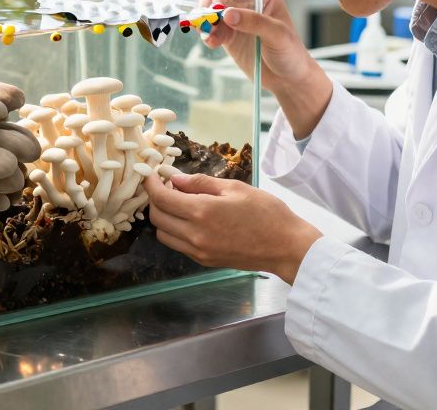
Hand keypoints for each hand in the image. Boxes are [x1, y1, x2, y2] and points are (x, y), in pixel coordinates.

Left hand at [143, 172, 322, 283]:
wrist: (285, 246)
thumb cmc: (266, 213)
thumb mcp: (235, 188)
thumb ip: (201, 183)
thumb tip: (176, 179)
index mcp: (202, 212)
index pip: (161, 198)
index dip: (151, 185)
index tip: (151, 176)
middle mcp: (195, 235)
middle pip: (157, 218)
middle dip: (156, 200)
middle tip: (166, 187)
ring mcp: (199, 251)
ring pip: (164, 235)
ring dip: (164, 218)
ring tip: (178, 203)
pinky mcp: (205, 261)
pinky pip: (179, 245)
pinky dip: (176, 231)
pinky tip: (190, 219)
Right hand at [200, 0, 332, 137]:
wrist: (287, 78)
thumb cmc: (290, 52)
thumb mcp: (277, 35)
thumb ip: (254, 22)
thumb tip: (227, 14)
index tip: (216, 6)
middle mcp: (246, 0)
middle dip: (207, 3)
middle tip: (205, 19)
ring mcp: (234, 17)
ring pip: (209, 10)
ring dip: (205, 21)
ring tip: (209, 37)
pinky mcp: (227, 34)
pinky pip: (210, 29)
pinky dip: (206, 35)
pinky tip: (212, 44)